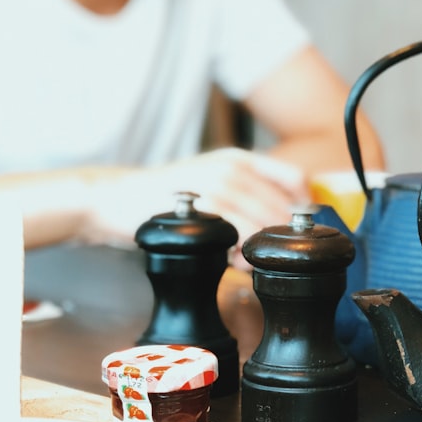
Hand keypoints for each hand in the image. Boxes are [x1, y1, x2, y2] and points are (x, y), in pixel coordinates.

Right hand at [86, 148, 310, 269]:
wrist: (116, 197)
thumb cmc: (165, 198)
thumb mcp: (211, 183)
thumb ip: (245, 196)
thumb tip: (281, 223)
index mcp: (240, 159)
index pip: (295, 178)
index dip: (305, 207)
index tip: (300, 230)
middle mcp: (233, 167)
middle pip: (283, 206)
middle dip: (283, 237)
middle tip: (274, 257)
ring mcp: (216, 186)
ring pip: (262, 223)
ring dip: (263, 249)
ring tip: (252, 263)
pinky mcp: (200, 208)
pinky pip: (237, 236)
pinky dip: (242, 254)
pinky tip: (235, 262)